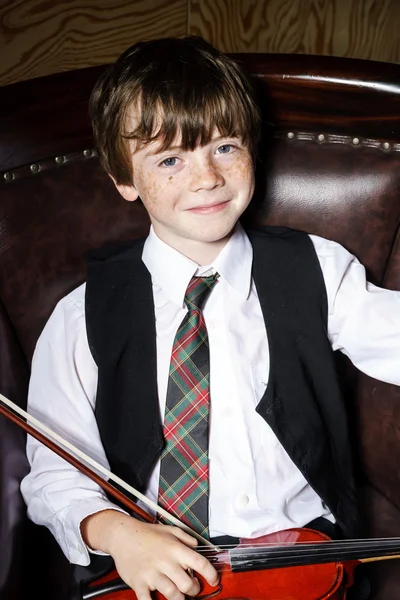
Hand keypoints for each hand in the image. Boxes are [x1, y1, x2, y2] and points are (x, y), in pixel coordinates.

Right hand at [81, 511, 218, 599]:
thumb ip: (187, 538)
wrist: (123, 535)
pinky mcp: (139, 583)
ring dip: (179, 599)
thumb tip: (199, 547)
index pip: (200, 563)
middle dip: (194, 589)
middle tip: (193, 588)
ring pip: (172, 595)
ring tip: (179, 595)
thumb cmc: (147, 533)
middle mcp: (165, 562)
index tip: (214, 579)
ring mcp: (152, 574)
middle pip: (187, 584)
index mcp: (175, 549)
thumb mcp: (171, 530)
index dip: (211, 574)